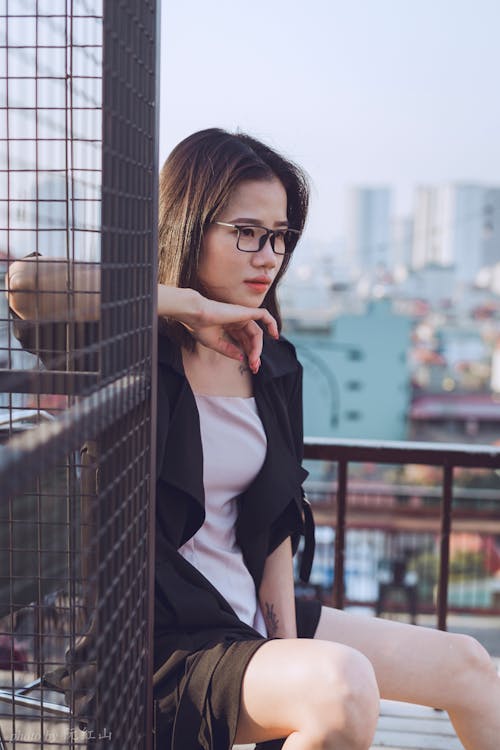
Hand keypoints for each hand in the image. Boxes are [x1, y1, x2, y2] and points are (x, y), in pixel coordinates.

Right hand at [157, 285, 278, 372]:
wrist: (194, 314)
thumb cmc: (199, 326)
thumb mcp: (214, 343)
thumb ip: (228, 350)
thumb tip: (242, 358)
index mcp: (228, 326)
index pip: (244, 340)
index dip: (249, 353)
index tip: (251, 366)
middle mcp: (236, 320)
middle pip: (252, 338)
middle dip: (254, 353)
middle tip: (254, 367)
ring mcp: (242, 315)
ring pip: (257, 333)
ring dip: (258, 348)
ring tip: (255, 361)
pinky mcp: (245, 312)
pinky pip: (264, 316)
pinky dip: (272, 323)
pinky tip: (275, 335)